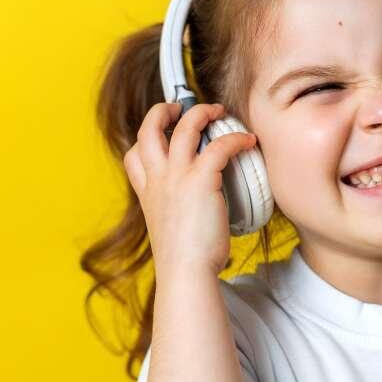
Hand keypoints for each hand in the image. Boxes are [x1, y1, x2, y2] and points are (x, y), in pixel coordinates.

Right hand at [123, 101, 258, 281]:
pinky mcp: (200, 179)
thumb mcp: (170, 231)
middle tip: (181, 107)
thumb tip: (198, 214)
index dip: (145, 140)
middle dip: (163, 111)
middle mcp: (157, 180)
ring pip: (185, 126)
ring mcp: (176, 177)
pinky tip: (247, 141)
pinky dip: (235, 138)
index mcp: (148, 193)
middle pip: (149, 129)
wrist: (186, 273)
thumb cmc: (185, 261)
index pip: (133, 155)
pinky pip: (219, 145)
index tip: (161, 136)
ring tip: (218, 111)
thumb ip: (177, 214)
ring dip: (202, 112)